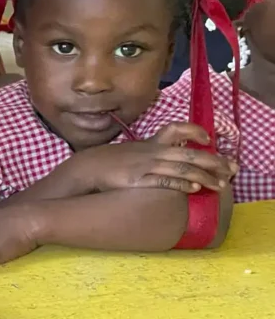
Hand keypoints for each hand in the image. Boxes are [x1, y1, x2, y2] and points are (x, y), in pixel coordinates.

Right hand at [76, 123, 237, 194]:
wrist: (85, 169)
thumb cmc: (106, 163)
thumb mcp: (129, 152)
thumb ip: (147, 154)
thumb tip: (162, 161)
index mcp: (150, 144)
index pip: (176, 129)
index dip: (195, 132)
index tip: (209, 139)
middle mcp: (152, 152)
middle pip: (189, 152)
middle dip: (214, 161)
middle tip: (232, 169)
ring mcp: (146, 165)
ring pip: (182, 168)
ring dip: (205, 177)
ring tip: (221, 184)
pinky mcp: (138, 179)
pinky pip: (164, 180)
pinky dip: (181, 184)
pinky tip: (194, 189)